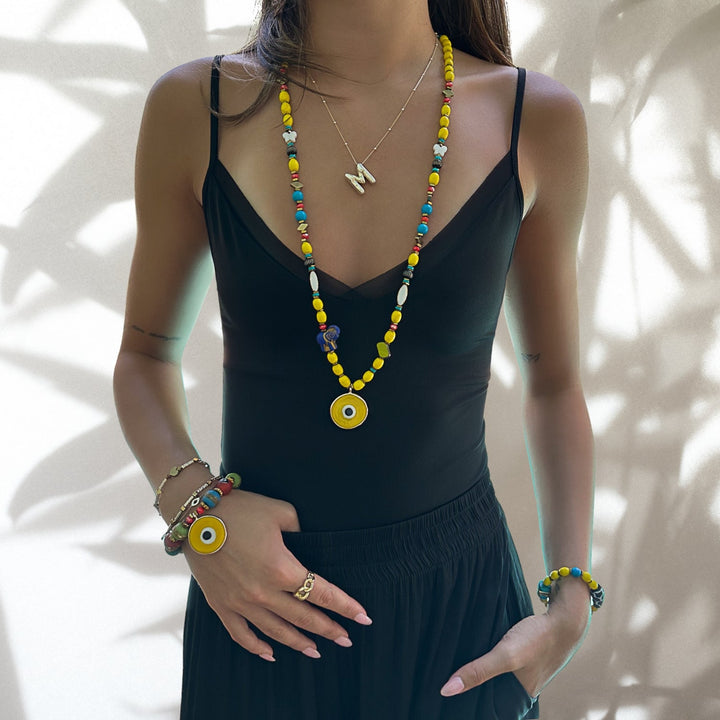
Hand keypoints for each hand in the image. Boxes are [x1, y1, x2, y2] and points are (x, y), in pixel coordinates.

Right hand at [182, 489, 372, 660]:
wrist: (196, 516)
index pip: (322, 594)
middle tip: (347, 639)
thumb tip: (310, 540)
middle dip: (329, 629)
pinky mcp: (221, 605)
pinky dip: (257, 647)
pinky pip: (241, 634)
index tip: (363, 617)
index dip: (345, 606)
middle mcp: (263, 592)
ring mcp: (240, 602)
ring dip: (299, 642)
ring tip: (317, 650)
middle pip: (304, 618)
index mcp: (282, 569)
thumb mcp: (281, 511)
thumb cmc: (241, 509)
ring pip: (276, 631)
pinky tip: (271, 653)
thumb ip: (301, 528)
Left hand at [440, 580, 590, 698]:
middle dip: (467, 688)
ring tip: (451, 664)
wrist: (565, 618)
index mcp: (517, 700)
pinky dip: (483, 659)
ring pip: (489, 678)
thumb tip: (446, 690)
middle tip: (442, 677)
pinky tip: (469, 651)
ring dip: (474, 672)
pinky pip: (494, 663)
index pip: (485, 710)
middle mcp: (518, 691)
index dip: (466, 705)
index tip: (443, 697)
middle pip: (485, 693)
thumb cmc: (538, 639)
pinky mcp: (517, 658)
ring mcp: (518, 674)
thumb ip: (479, 672)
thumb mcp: (506, 656)